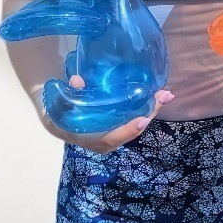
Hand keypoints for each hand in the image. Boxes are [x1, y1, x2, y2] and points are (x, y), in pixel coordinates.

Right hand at [37, 76, 174, 153]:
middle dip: (148, 114)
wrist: (57, 121)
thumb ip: (68, 94)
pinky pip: (134, 120)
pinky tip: (157, 98)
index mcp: (89, 138)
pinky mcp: (119, 127)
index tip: (143, 120)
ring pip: (135, 126)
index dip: (127, 130)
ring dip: (151, 110)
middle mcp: (104, 141)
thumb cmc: (60, 112)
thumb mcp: (59, 104)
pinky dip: (146, 109)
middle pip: (130, 131)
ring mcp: (113, 135)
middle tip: (162, 98)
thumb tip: (77, 81)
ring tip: (165, 95)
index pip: (111, 138)